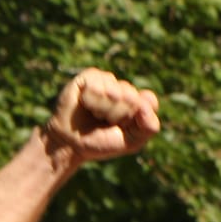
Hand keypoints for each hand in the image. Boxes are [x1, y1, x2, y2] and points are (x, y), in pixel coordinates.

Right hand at [43, 69, 160, 163]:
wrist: (71, 144)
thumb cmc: (102, 142)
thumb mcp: (133, 141)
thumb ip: (150, 126)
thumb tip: (146, 104)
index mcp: (138, 103)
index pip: (149, 100)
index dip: (136, 116)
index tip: (124, 126)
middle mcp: (124, 90)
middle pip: (132, 98)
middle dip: (119, 115)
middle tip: (105, 122)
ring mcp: (107, 82)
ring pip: (115, 92)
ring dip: (103, 109)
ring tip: (95, 114)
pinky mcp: (88, 77)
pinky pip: (97, 85)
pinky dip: (91, 100)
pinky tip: (84, 104)